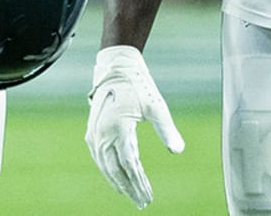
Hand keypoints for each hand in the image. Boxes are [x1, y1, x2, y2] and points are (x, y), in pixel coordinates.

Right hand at [86, 45, 184, 208]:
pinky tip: (118, 179)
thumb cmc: (139, 85)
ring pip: (105, 167)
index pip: (129, 165)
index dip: (139, 184)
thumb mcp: (156, 106)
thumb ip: (167, 130)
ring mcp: (94, 135)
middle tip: (142, 202)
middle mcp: (101, 135)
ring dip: (118, 182)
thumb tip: (178, 151)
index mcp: (117, 129)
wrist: (116, 67)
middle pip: (115, 171)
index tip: (149, 197)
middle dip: (129, 188)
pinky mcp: (92, 133)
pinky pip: (100, 159)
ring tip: (131, 195)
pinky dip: (109, 171)